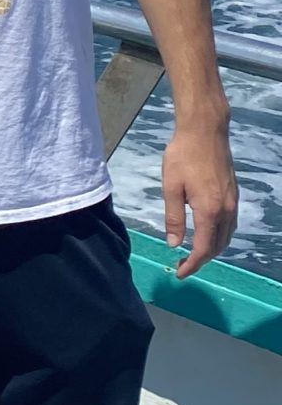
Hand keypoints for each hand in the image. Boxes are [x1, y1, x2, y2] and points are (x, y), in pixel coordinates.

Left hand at [162, 117, 237, 277]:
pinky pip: (230, 224)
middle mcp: (226, 210)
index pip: (204, 248)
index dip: (193, 264)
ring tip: (193, 253)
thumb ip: (173, 218)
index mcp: (209, 210)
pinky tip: (207, 233)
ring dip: (213, 249)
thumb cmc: (183, 156)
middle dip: (202, 259)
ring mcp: (233, 202)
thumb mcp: (171, 187)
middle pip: (219, 246)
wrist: (205, 131)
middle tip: (183, 265)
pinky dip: (219, 236)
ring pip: (227, 236)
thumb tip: (174, 244)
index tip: (180, 273)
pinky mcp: (233, 194)